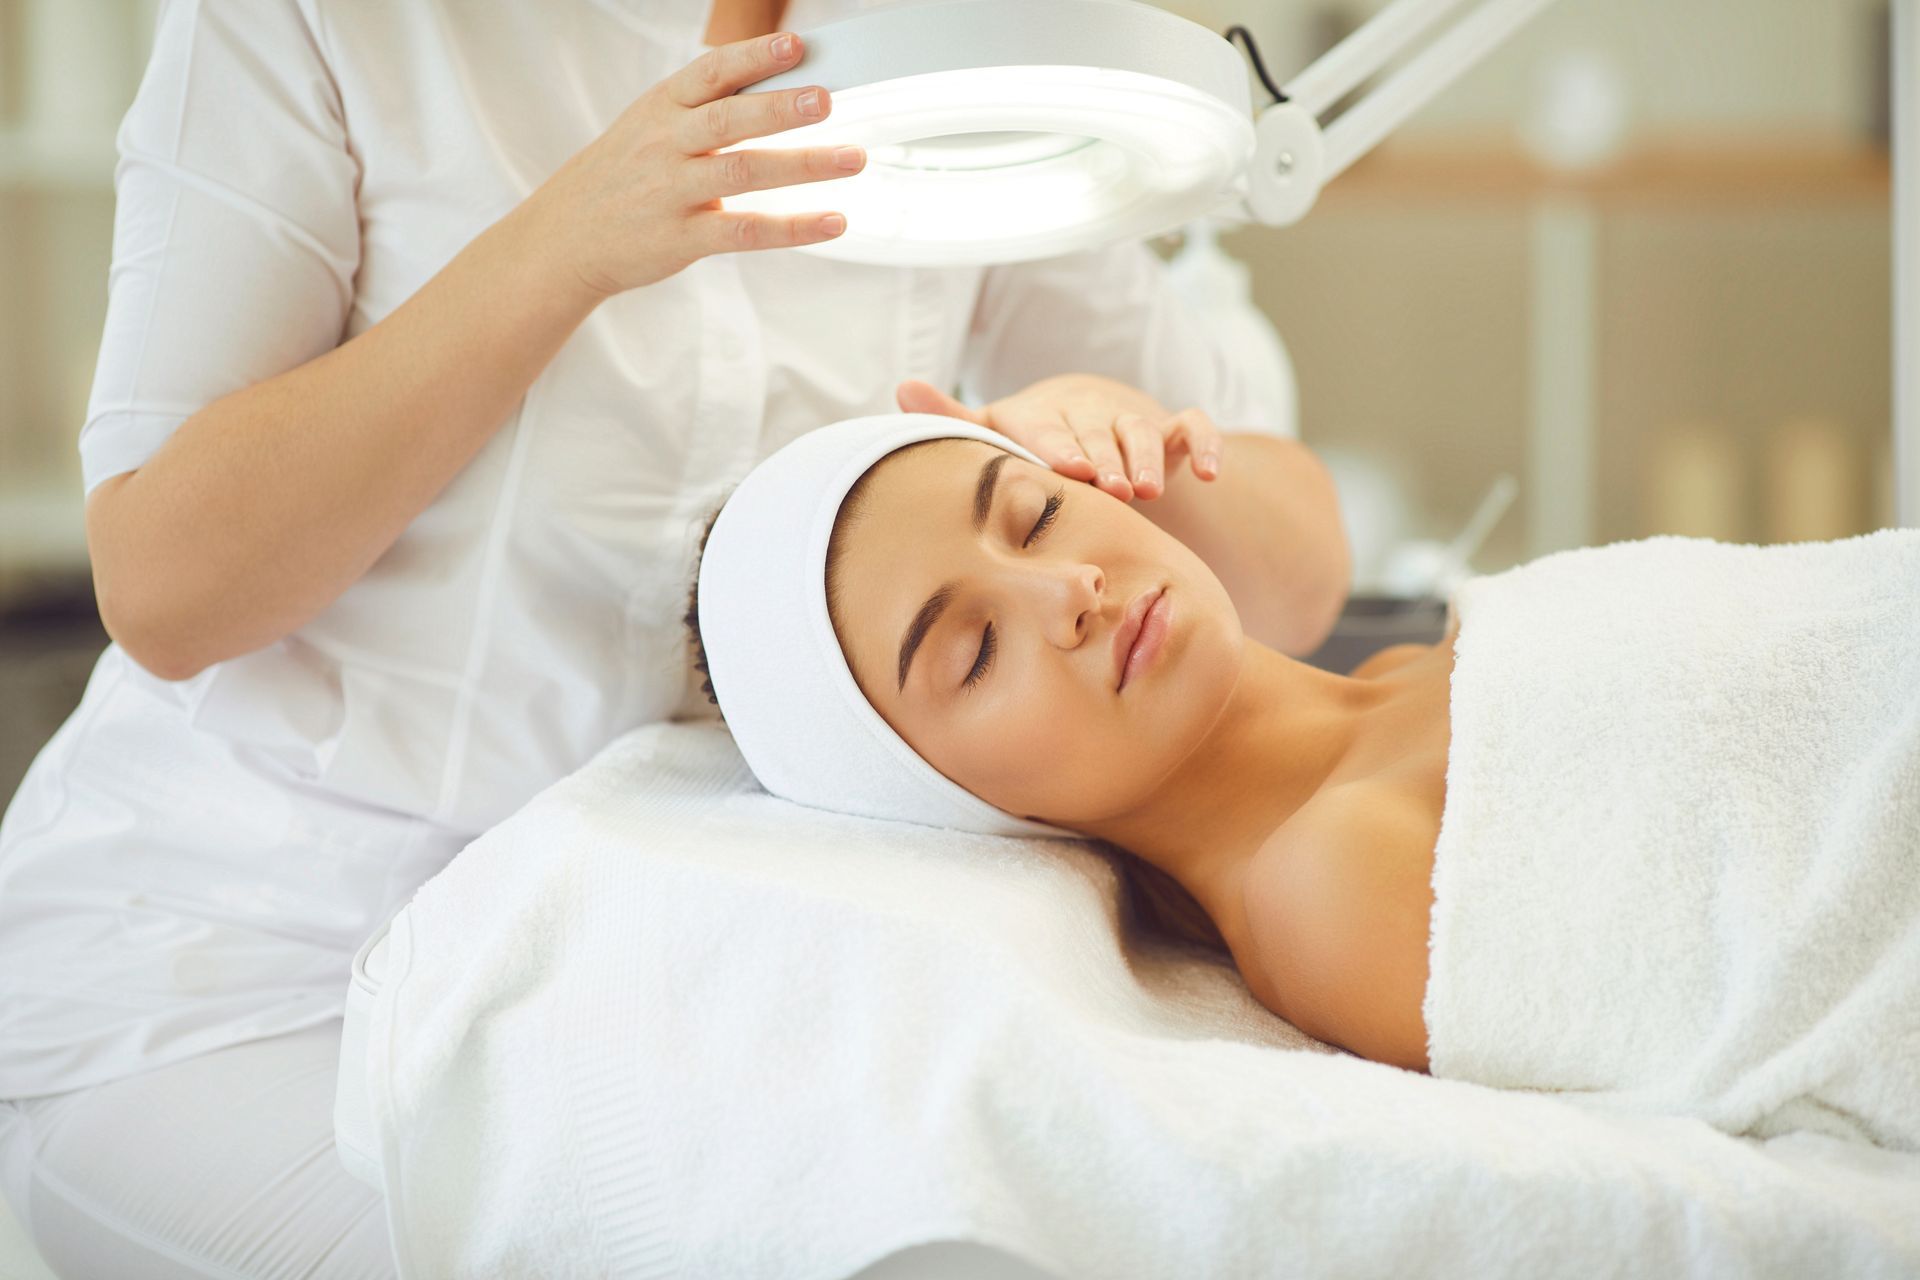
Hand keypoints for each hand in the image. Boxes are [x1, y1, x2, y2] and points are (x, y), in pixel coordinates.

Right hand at [528, 31, 864, 300]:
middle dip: (780, 107)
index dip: (753, 57)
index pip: (710, 73)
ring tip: (851, 157)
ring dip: (802, 164)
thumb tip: (779, 92)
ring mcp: (672, 193)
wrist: (564, 237)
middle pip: (729, 119)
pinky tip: (833, 220)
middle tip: (827, 99)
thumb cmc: (621, 178)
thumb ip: (704, 111)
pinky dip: (792, 227)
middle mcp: (666, 146)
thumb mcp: (649, 129)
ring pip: (743, 173)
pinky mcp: (682, 239)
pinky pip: (745, 232)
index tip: (796, 45)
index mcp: (661, 109)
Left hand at [896, 374, 1223, 501]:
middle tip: (1111, 488)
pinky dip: (1206, 443)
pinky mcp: (1168, 430)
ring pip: (1143, 430)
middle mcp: (1089, 412)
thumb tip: (900, 388)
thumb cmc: (1031, 438)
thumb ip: (953, 416)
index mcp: (1044, 414)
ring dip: (1148, 456)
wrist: (1086, 421)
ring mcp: (1131, 419)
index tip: (1068, 468)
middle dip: (1106, 458)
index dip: (1061, 446)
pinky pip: (1194, 427)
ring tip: (1148, 489)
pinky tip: (1210, 474)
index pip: (1050, 427)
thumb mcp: (993, 431)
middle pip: (1098, 433)